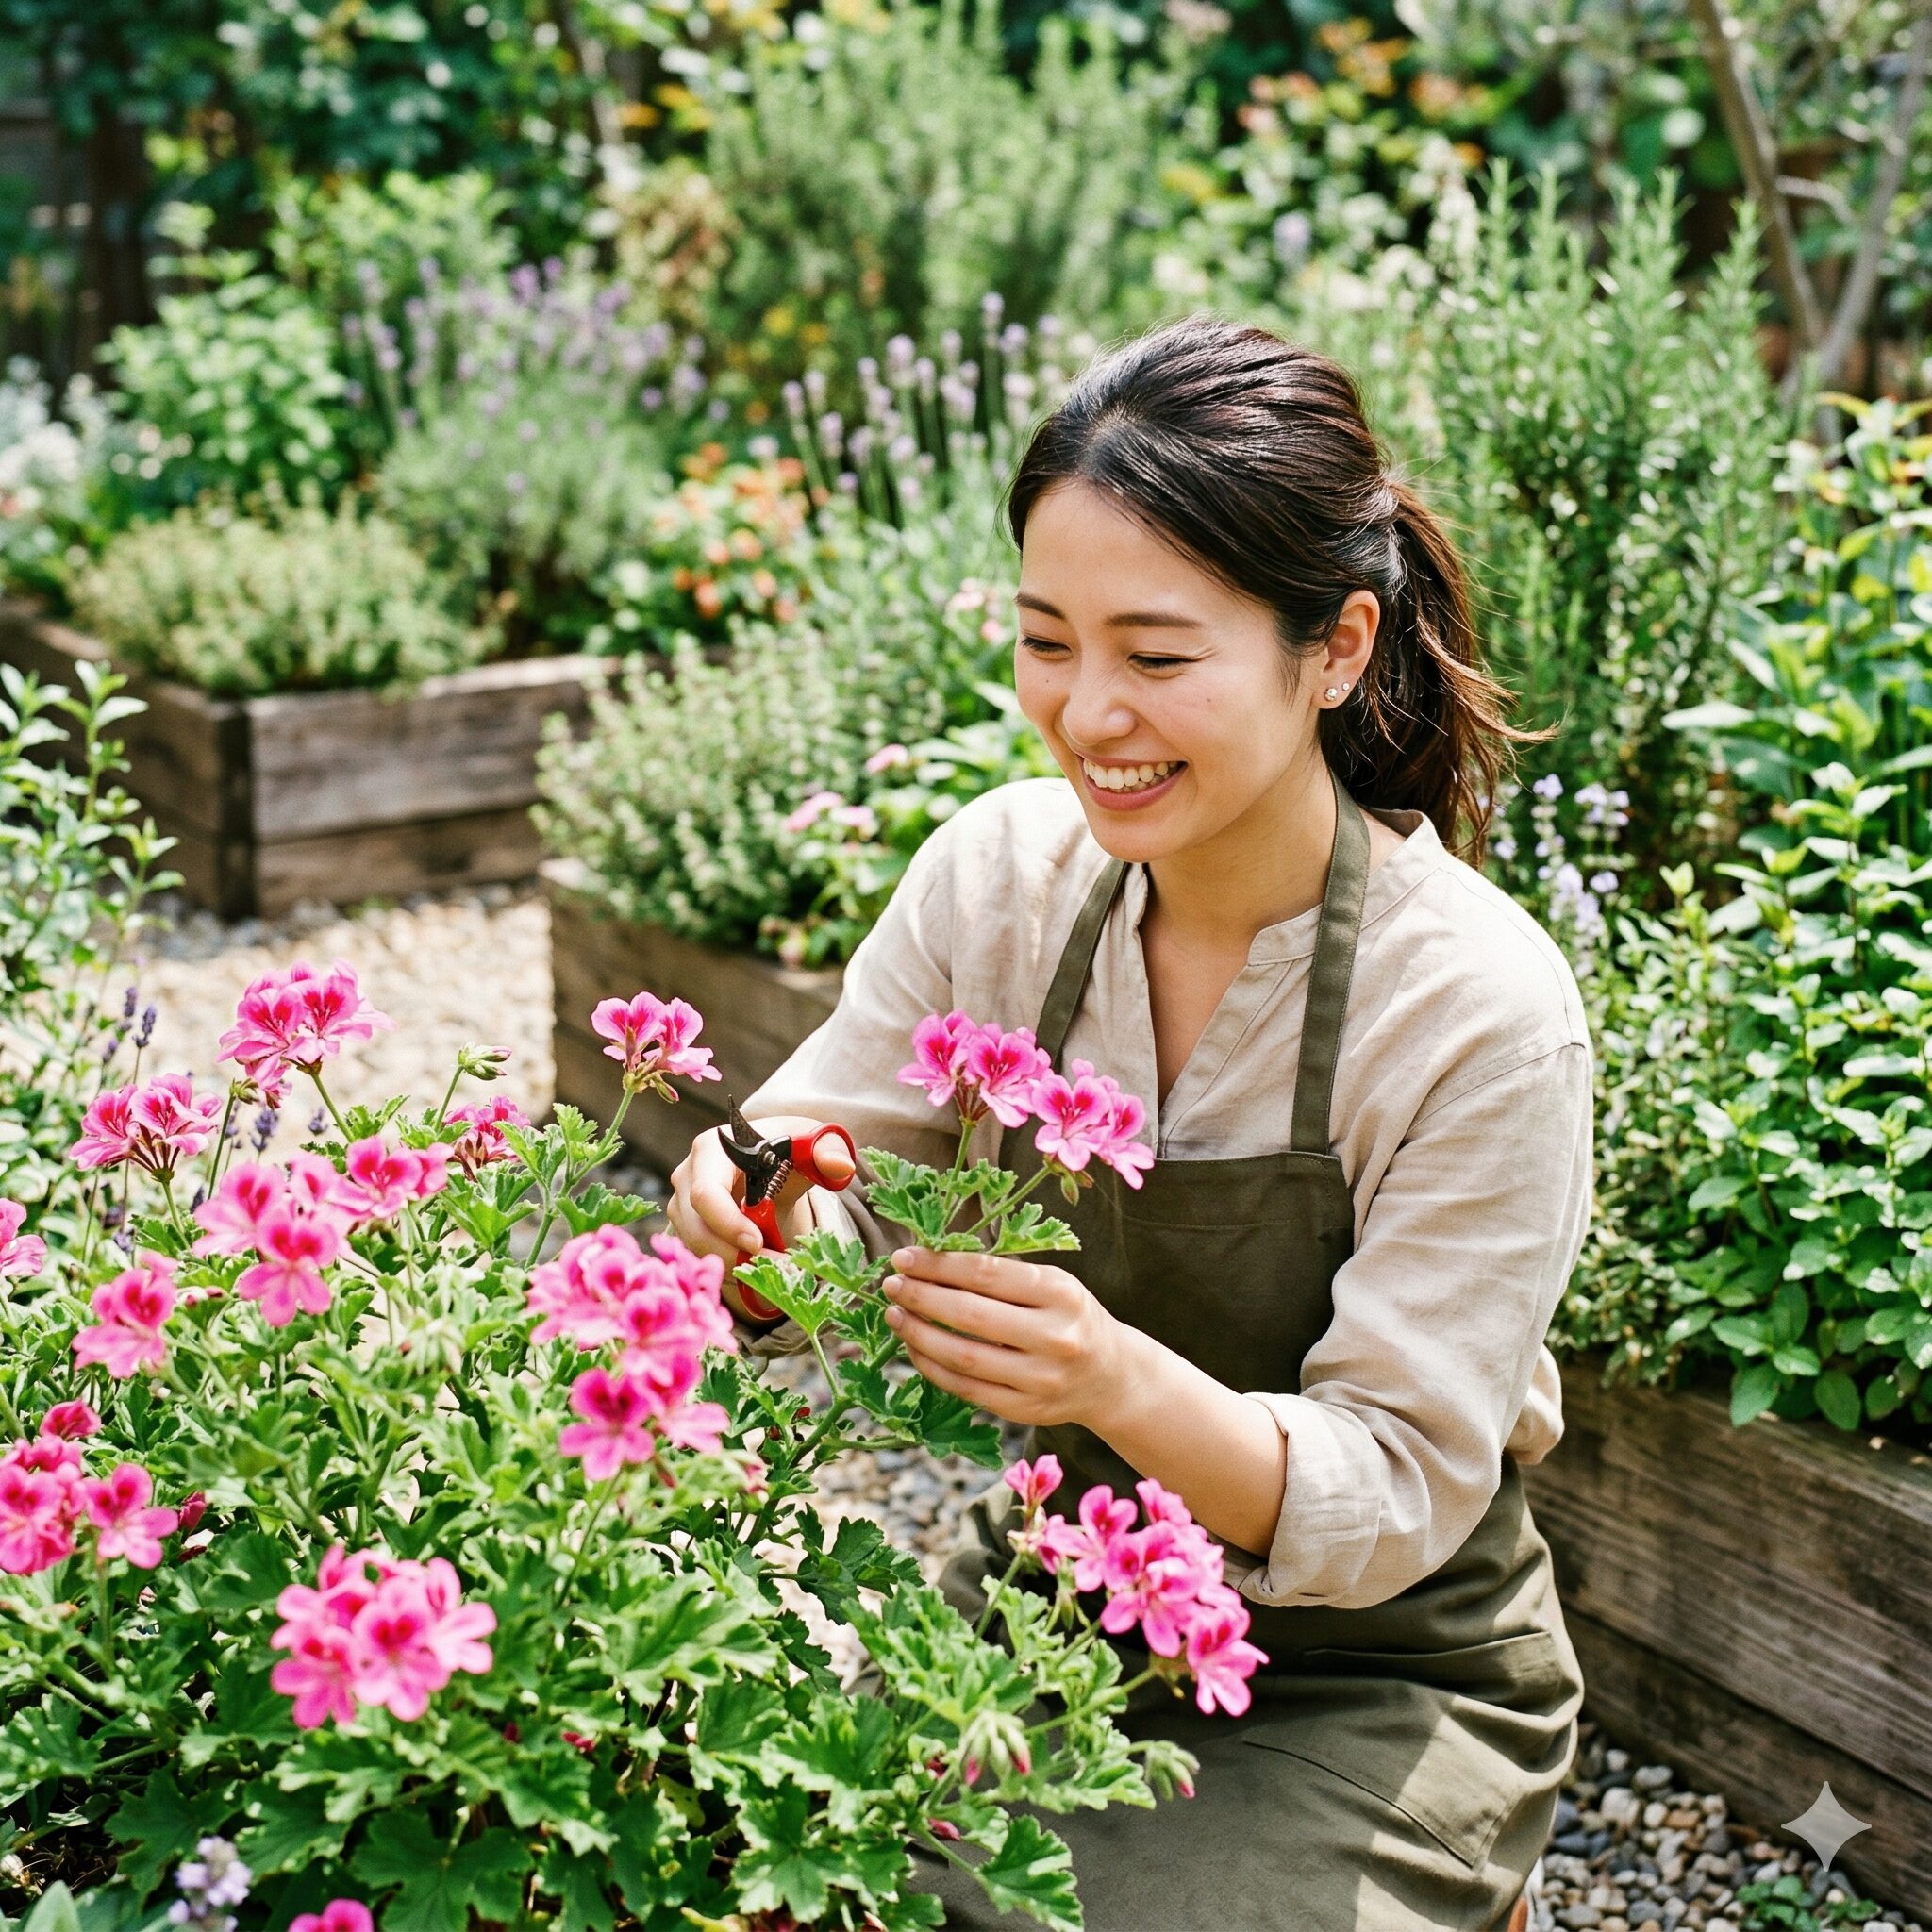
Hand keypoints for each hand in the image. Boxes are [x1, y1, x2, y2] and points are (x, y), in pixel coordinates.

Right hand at [667, 1116, 855, 1321]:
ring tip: (777, 1265)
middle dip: (734, 1255)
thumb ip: (830, 1150)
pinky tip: (760, 1263)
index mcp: (713, 1148)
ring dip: (735, 1264)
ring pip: (697, 1246)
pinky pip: (701, 1254)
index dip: (729, 1224)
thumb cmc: (789, 1146)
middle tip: (777, 1267)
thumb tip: (840, 1167)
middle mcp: (687, 1173)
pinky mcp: (686, 1224)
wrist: (771, 1157)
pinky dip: (730, 1266)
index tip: (759, 1245)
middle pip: (696, 1227)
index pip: (706, 1193)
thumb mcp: (813, 1141)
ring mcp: (681, 1201)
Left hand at [881, 1246, 1130, 1429]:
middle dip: (921, 1297)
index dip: (939, 1265)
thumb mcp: (1053, 1284)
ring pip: (963, 1356)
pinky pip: (966, 1389)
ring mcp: (1040, 1379)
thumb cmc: (1070, 1317)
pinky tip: (914, 1348)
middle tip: (891, 1285)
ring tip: (894, 1314)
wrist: (1111, 1376)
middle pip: (970, 1315)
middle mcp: (1054, 1337)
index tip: (904, 1258)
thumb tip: (930, 1260)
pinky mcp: (1025, 1409)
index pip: (987, 1275)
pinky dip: (932, 1367)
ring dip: (918, 1334)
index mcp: (1061, 1294)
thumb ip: (1001, 1275)